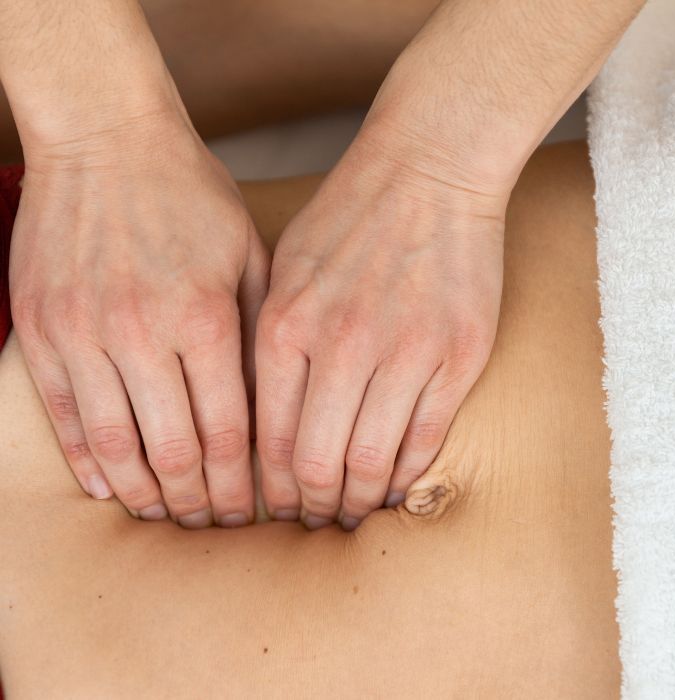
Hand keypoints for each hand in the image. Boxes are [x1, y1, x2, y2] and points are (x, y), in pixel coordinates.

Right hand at [10, 119, 269, 527]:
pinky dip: (88, 460)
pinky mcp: (42, 327)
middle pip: (173, 450)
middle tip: (214, 526)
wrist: (106, 137)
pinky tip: (110, 486)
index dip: (241, 483)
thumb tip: (274, 410)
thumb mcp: (250, 254)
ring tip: (166, 516)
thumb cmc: (192, 195)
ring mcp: (83, 333)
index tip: (252, 511)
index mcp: (202, 317)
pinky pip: (65, 414)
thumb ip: (259, 333)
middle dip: (198, 500)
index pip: (228, 431)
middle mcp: (140, 334)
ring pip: (115, 445)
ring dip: (144, 492)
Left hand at [256, 134, 504, 529]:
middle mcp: (342, 347)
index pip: (267, 439)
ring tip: (354, 514)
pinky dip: (408, 475)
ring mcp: (405, 353)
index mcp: (286, 326)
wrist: (430, 169)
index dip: (271, 487)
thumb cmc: (351, 215)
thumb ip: (268, 341)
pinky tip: (398, 487)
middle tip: (314, 521)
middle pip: (317, 463)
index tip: (278, 504)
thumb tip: (260, 420)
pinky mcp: (458, 356)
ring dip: (359, 502)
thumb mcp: (284, 267)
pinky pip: (427, 439)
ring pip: (373, 463)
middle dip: (311, 506)